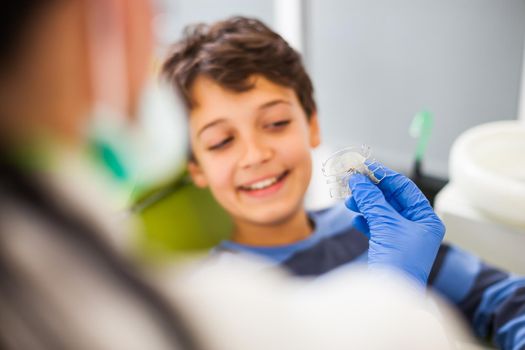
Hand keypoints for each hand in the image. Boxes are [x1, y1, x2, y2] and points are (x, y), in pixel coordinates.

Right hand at [345, 164, 444, 285]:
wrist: (391, 298)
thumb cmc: (398, 263)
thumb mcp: (385, 225)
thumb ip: (372, 200)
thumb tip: (358, 180)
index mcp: (426, 219)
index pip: (404, 188)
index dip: (383, 175)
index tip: (364, 166)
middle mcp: (418, 227)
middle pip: (391, 199)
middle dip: (370, 190)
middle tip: (351, 181)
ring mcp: (404, 237)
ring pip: (382, 212)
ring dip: (365, 204)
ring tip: (349, 201)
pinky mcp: (390, 247)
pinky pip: (377, 226)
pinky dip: (366, 220)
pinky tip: (356, 219)